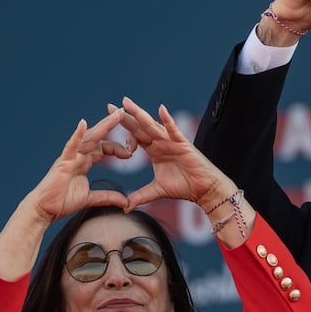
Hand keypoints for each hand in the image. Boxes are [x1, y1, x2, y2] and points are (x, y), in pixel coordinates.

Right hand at [28, 109, 130, 222]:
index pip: (103, 148)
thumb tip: (125, 202)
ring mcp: (69, 157)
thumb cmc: (62, 202)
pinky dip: (77, 135)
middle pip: (98, 137)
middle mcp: (77, 155)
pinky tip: (83, 124)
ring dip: (103, 125)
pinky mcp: (62, 162)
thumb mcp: (91, 198)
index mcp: (84, 161)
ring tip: (115, 114)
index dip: (117, 148)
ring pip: (89, 138)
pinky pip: (71, 146)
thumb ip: (108, 197)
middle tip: (124, 112)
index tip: (131, 152)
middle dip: (111, 125)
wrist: (44, 210)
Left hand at [115, 97, 234, 210]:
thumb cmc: (184, 186)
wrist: (203, 190)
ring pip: (152, 126)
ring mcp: (171, 142)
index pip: (135, 137)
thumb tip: (124, 208)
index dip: (122, 132)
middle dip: (126, 117)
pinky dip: (168, 120)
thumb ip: (140, 196)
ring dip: (140, 114)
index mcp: (154, 151)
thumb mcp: (156, 191)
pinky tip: (161, 109)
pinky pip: (174, 130)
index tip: (107, 128)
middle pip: (140, 127)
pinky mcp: (183, 144)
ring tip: (127, 103)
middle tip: (111, 106)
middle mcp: (161, 143)